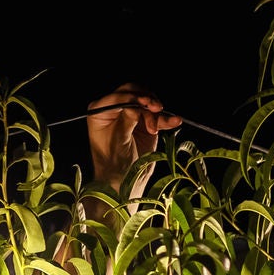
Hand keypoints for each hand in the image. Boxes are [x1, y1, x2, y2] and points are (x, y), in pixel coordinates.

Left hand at [88, 84, 181, 201]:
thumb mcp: (118, 142)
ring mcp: (130, 114)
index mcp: (99, 112)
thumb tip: (136, 105)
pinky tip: (174, 122)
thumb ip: (126, 121)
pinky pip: (157, 115)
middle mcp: (113, 110)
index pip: (117, 96)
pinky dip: (165, 119)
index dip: (132, 97)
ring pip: (148, 102)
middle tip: (157, 109)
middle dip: (146, 100)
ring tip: (155, 130)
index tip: (145, 103)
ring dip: (155, 113)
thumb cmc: (113, 165)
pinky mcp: (145, 122)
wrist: (124, 182)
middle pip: (133, 92)